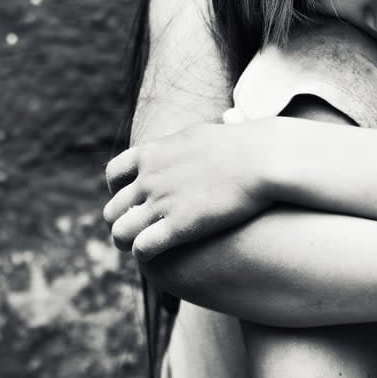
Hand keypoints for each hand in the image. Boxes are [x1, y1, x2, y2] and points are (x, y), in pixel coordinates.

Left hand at [103, 118, 274, 259]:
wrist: (263, 159)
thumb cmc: (248, 145)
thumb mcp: (214, 131)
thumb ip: (203, 136)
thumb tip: (227, 120)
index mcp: (153, 153)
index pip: (114, 173)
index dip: (117, 191)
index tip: (130, 201)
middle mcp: (149, 178)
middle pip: (113, 207)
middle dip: (120, 222)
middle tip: (134, 231)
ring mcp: (160, 202)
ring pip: (120, 231)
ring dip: (125, 242)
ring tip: (137, 249)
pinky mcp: (178, 226)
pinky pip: (143, 247)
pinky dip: (144, 254)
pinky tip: (154, 257)